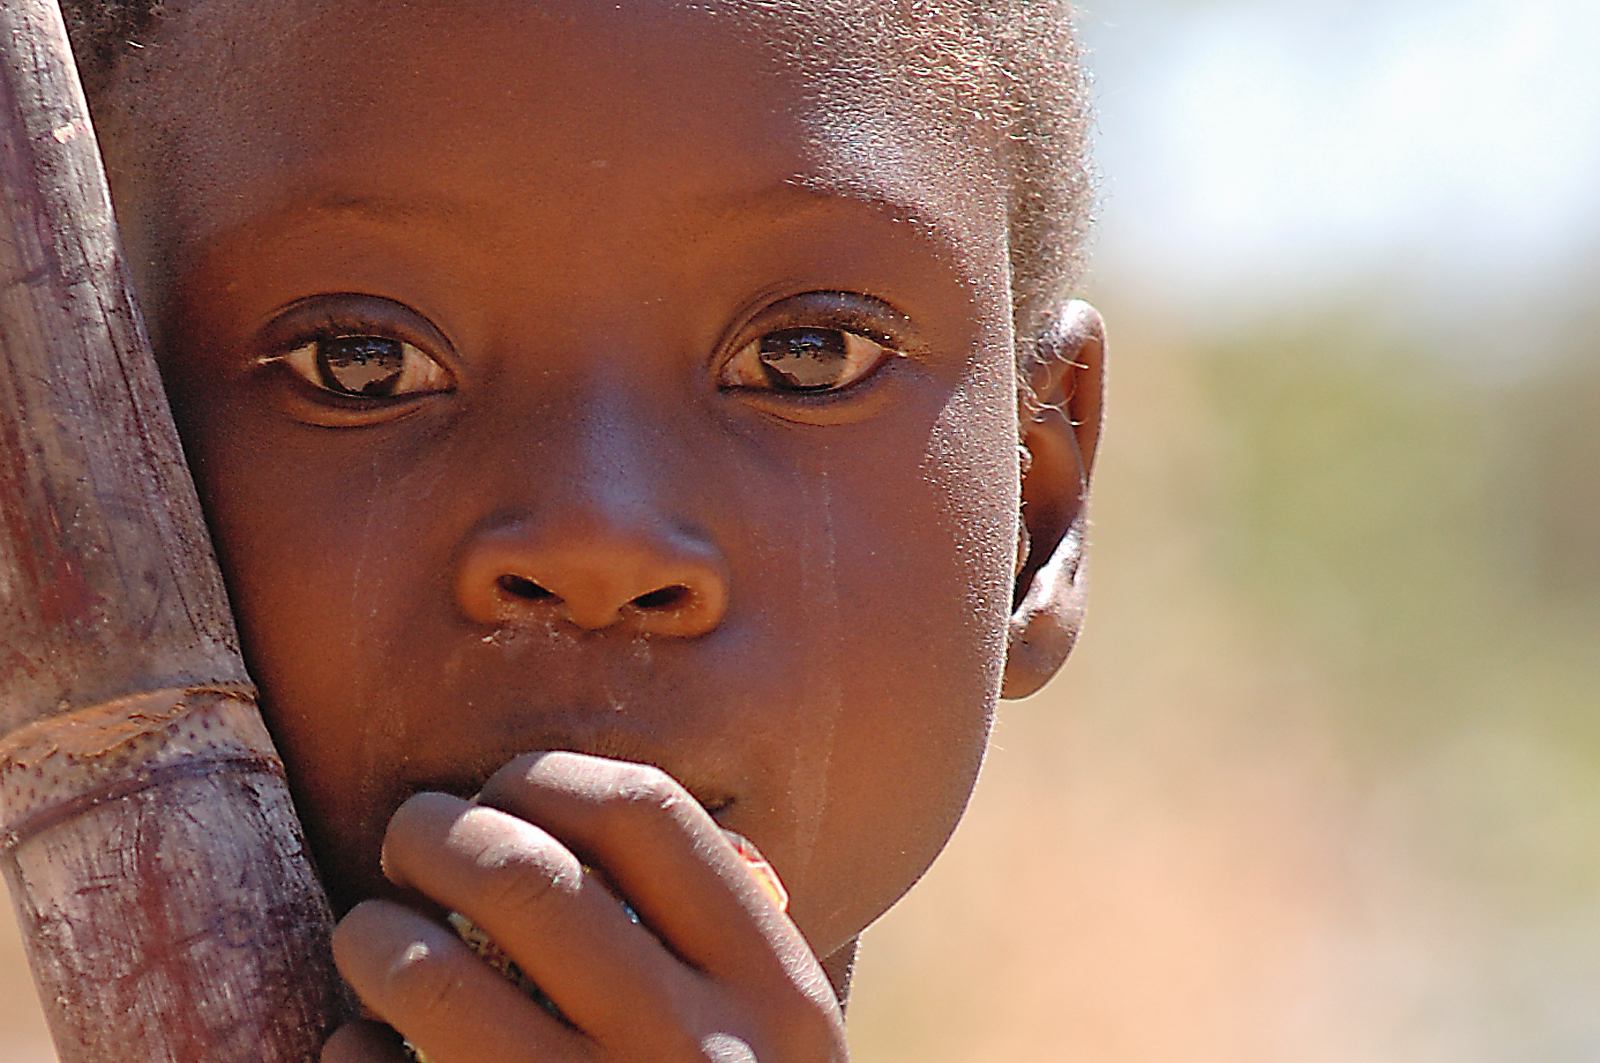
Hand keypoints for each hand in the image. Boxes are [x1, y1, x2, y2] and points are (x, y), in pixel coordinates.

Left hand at [320, 751, 848, 1061]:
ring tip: (370, 935)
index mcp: (778, 995)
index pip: (647, 811)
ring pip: (434, 975)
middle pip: (527, 869)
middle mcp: (699, 1055)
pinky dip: (350, 1057)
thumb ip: (739, 950)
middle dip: (436, 830)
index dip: (551, 773)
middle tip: (408, 837)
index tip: (506, 786)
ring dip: (375, 934)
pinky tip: (359, 1052)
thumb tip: (627, 818)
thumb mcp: (786, 1056)